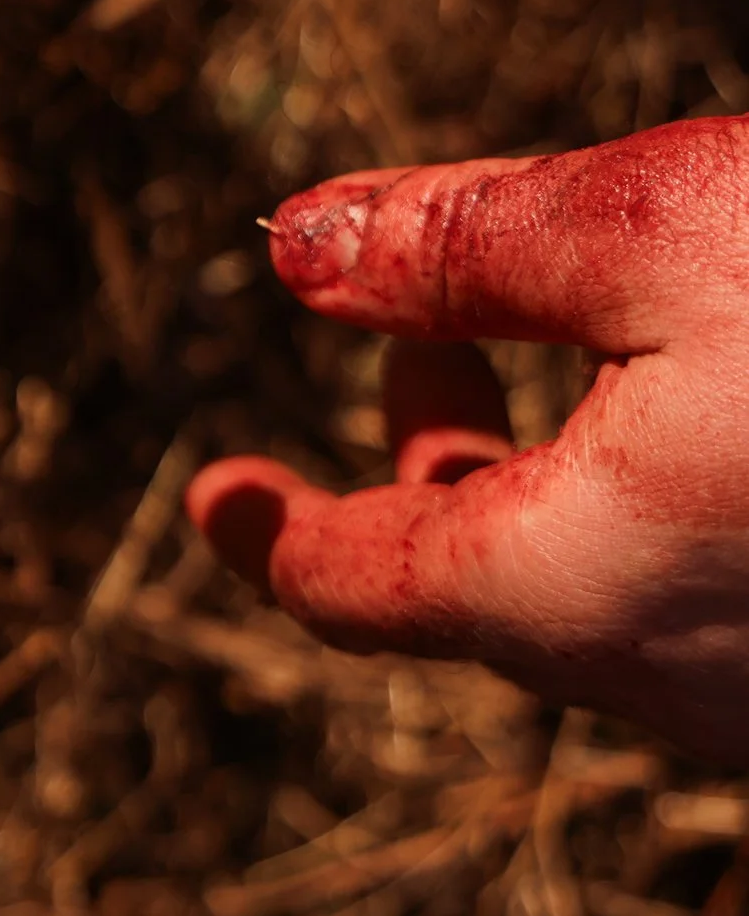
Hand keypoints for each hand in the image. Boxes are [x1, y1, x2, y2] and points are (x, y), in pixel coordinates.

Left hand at [185, 116, 748, 761]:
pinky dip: (650, 508)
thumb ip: (462, 245)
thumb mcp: (659, 232)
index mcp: (571, 591)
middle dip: (427, 455)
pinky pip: (708, 592)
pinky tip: (692, 399)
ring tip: (551, 334)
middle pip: (480, 579)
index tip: (217, 498)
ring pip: (605, 587)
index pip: (352, 585)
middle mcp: (674, 683)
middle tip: (413, 341)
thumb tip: (297, 243)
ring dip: (547, 477)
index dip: (272, 530)